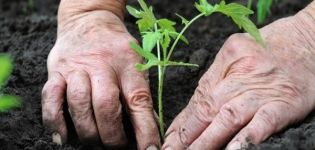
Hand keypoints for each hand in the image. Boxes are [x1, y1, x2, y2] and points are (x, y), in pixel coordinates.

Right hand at [41, 10, 159, 148]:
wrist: (89, 21)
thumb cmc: (117, 48)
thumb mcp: (136, 63)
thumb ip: (139, 93)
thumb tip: (146, 129)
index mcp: (127, 63)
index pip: (138, 100)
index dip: (145, 129)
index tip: (149, 149)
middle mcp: (101, 64)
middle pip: (106, 105)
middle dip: (112, 135)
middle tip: (117, 147)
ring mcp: (76, 68)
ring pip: (79, 104)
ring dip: (88, 131)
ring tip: (95, 143)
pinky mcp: (56, 72)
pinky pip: (50, 98)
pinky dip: (54, 121)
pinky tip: (62, 138)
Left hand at [163, 12, 314, 149]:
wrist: (310, 40)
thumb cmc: (270, 49)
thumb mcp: (237, 56)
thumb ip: (215, 82)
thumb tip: (190, 115)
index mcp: (227, 61)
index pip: (199, 98)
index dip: (182, 123)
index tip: (169, 140)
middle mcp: (241, 75)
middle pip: (209, 108)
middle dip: (188, 134)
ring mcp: (263, 89)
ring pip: (229, 116)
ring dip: (208, 140)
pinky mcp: (285, 102)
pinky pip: (264, 121)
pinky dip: (247, 137)